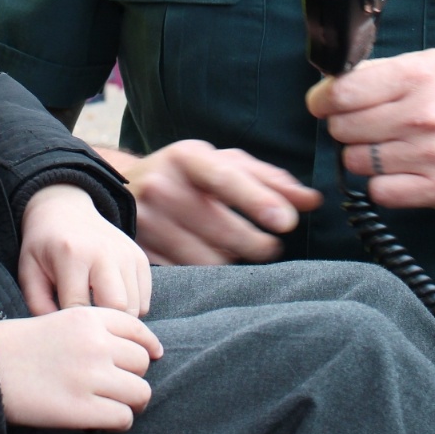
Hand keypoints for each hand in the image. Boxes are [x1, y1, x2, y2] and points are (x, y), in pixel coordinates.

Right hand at [0, 308, 161, 428]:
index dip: (147, 346)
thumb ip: (94, 329)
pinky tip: (104, 419)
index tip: (150, 356)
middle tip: (121, 386)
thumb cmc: (20, 344)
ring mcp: (90, 376)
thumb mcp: (59, 319)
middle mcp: (95, 344)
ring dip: (132, 402)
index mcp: (88, 318)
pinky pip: (123, 418)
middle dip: (135, 376)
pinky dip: (118, 421)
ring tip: (117, 405)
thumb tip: (134, 352)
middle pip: (142, 362)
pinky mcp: (81, 409)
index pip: (138, 329)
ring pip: (140, 392)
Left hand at [19, 183, 151, 315]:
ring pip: (135, 307)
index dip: (71, 325)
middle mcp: (105, 252)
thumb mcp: (29, 271)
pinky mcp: (140, 258)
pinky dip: (131, 309)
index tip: (64, 326)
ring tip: (97, 313)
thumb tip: (63, 337)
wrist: (65, 210)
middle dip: (103, 325)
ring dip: (118, 318)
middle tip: (87, 327)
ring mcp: (127, 254)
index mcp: (73, 255)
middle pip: (118, 309)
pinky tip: (109, 301)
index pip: (79, 308)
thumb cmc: (44, 247)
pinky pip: (144, 300)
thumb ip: (39, 306)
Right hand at [101, 140, 321, 265]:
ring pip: (210, 259)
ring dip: (233, 261)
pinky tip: (208, 259)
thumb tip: (312, 201)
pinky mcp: (141, 253)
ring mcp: (148, 223)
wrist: (121, 191)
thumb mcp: (221, 164)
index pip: (225, 178)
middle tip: (270, 245)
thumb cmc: (185, 176)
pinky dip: (208, 274)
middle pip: (224, 230)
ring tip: (234, 249)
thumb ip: (269, 180)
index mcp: (186, 158)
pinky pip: (189, 275)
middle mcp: (162, 187)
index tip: (287, 222)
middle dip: (259, 244)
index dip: (257, 200)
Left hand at [306, 48, 434, 209]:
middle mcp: (425, 114)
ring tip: (386, 148)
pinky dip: (381, 185)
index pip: (343, 92)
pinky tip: (397, 171)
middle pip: (344, 128)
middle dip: (345, 128)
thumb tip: (330, 83)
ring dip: (363, 157)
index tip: (322, 105)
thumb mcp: (429, 64)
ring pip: (357, 162)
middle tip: (364, 127)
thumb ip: (379, 70)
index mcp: (418, 76)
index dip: (323, 100)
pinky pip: (381, 193)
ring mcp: (433, 154)